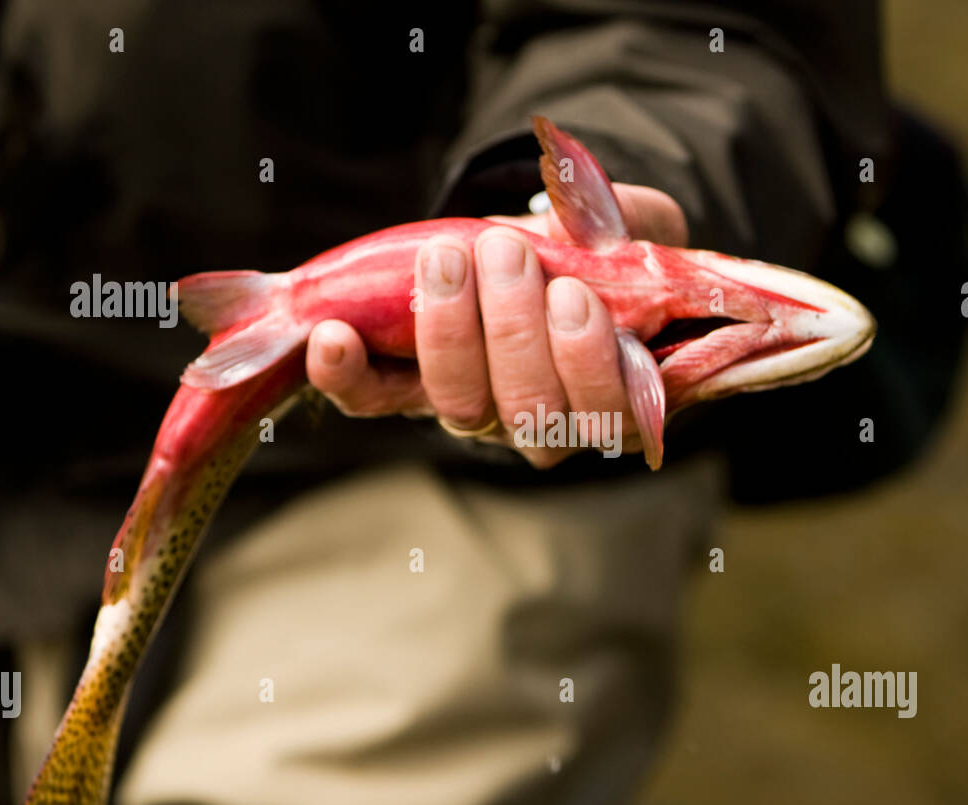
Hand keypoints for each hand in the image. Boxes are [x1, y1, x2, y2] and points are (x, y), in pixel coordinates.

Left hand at [306, 183, 686, 467]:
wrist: (538, 256)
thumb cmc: (603, 251)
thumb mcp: (634, 228)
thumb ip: (626, 226)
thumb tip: (576, 216)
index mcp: (618, 394)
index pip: (611, 409)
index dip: (588, 362)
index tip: (570, 292)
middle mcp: (548, 425)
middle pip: (530, 410)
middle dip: (515, 330)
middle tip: (505, 251)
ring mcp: (478, 414)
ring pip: (462, 406)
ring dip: (450, 332)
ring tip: (447, 258)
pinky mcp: (410, 396)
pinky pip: (376, 400)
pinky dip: (349, 375)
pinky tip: (333, 336)